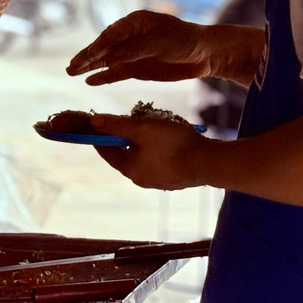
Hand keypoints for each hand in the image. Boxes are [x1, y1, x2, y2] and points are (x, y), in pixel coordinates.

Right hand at [66, 11, 213, 84]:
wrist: (203, 54)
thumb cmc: (184, 40)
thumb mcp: (161, 43)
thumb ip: (135, 49)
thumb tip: (112, 56)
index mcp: (134, 23)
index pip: (111, 34)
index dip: (98, 46)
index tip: (87, 56)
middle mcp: (129, 37)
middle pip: (103, 47)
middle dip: (86, 57)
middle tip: (70, 67)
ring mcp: (131, 53)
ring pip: (106, 61)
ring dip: (89, 67)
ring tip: (71, 72)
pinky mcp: (136, 68)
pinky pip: (115, 73)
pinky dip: (103, 77)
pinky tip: (89, 81)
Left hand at [91, 114, 211, 190]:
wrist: (208, 163)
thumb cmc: (173, 144)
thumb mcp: (142, 129)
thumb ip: (117, 125)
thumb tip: (93, 121)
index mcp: (128, 168)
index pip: (105, 150)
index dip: (100, 135)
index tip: (96, 123)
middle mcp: (139, 178)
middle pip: (125, 153)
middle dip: (126, 136)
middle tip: (131, 120)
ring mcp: (157, 182)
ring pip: (144, 157)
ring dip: (145, 142)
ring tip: (154, 127)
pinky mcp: (173, 180)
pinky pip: (159, 161)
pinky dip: (159, 150)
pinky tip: (170, 140)